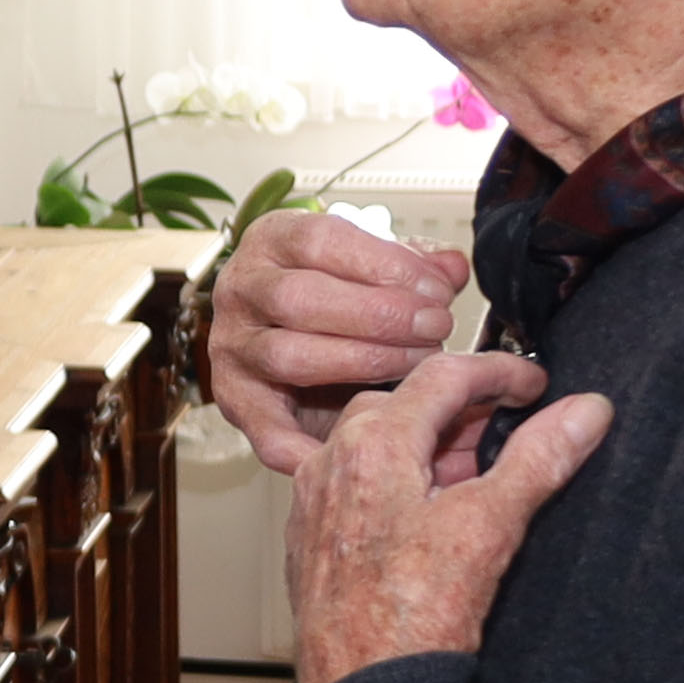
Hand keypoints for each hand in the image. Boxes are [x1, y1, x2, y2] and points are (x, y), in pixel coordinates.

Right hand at [210, 206, 470, 473]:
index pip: (318, 240)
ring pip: (287, 356)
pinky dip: (307, 442)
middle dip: (379, 316)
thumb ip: (412, 267)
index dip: (384, 264)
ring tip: (418, 365)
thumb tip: (451, 268)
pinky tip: (353, 440)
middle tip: (435, 327)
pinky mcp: (233, 400)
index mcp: (271, 241)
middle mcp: (240, 289)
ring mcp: (231, 346)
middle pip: (298, 298)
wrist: (289, 337)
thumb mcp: (370, 267)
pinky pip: (265, 428)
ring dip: (362, 362)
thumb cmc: (335, 295)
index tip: (437, 290)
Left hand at [282, 349, 615, 682]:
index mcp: (371, 445)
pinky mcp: (313, 542)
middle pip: (402, 404)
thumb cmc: (413, 618)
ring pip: (375, 445)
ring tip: (479, 475)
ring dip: (429, 447)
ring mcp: (316, 504)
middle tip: (509, 426)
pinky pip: (356, 487)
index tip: (536, 382)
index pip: (442, 374)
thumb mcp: (490, 527)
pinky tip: (433, 516)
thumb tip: (585, 411)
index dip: (499, 370)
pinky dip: (399, 483)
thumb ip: (538, 459)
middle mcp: (331, 464)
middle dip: (460, 409)